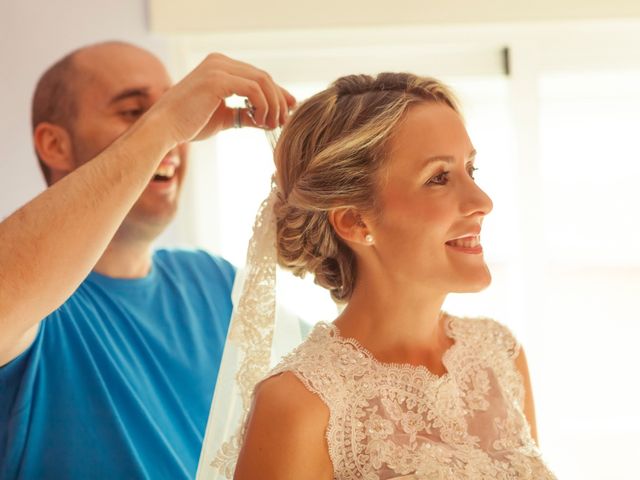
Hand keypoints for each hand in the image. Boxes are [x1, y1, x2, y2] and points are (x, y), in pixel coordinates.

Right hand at [149, 53, 295, 144]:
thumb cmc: (188, 124)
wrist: (164, 128)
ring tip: (272, 124)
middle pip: (263, 76)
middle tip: (283, 121)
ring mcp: (217, 67)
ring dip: (273, 104)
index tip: (288, 110)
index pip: (257, 76)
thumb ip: (246, 114)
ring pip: (262, 81)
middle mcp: (219, 61)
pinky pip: (253, 89)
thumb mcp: (224, 118)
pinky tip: (261, 121)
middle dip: (279, 99)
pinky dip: (263, 105)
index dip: (277, 93)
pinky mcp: (217, 79)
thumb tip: (268, 120)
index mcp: (219, 66)